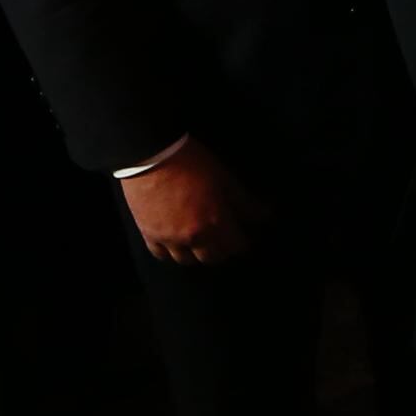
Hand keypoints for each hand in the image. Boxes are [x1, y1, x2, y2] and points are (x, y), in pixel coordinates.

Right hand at [122, 135, 259, 263]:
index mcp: (215, 222)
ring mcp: (169, 238)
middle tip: (221, 239)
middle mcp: (193, 236)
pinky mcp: (149, 234)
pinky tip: (175, 243)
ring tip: (198, 242)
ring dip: (195, 254)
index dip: (241, 242)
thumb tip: (266, 215)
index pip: (235, 246)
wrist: (151, 154)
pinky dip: (170, 252)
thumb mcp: (224, 178)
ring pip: (186, 261)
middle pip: (212, 258)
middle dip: (220, 250)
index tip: (241, 237)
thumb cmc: (190, 161)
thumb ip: (244, 202)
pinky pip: (161, 255)